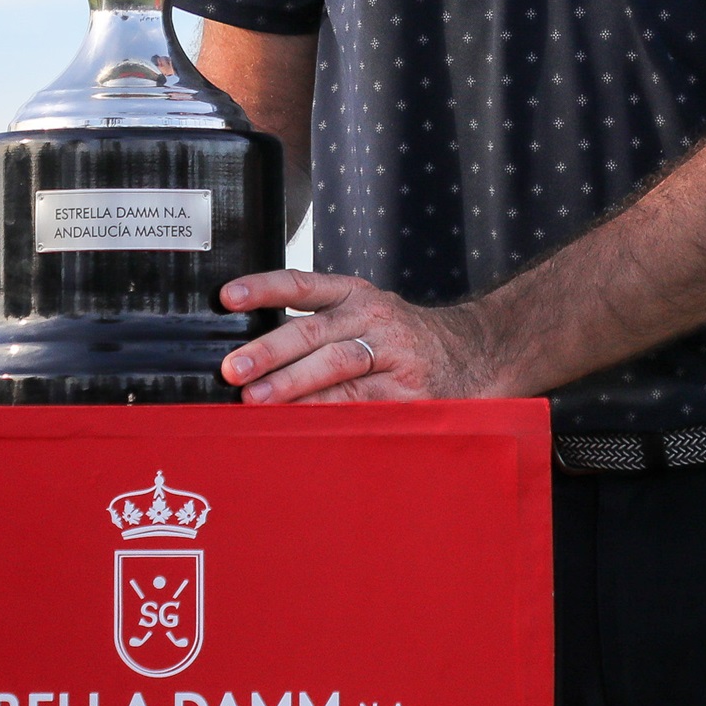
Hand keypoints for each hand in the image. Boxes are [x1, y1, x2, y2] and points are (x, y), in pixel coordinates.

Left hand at [216, 270, 509, 403]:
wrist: (477, 352)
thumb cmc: (404, 338)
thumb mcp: (365, 314)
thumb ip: (317, 326)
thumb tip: (252, 352)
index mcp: (355, 294)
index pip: (302, 285)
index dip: (264, 288)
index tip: (228, 298)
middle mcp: (372, 317)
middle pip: (313, 330)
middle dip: (270, 349)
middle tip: (234, 368)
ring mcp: (392, 353)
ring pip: (336, 363)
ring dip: (293, 382)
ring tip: (258, 399)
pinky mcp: (407, 390)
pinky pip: (361, 400)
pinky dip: (327, 411)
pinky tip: (300, 421)